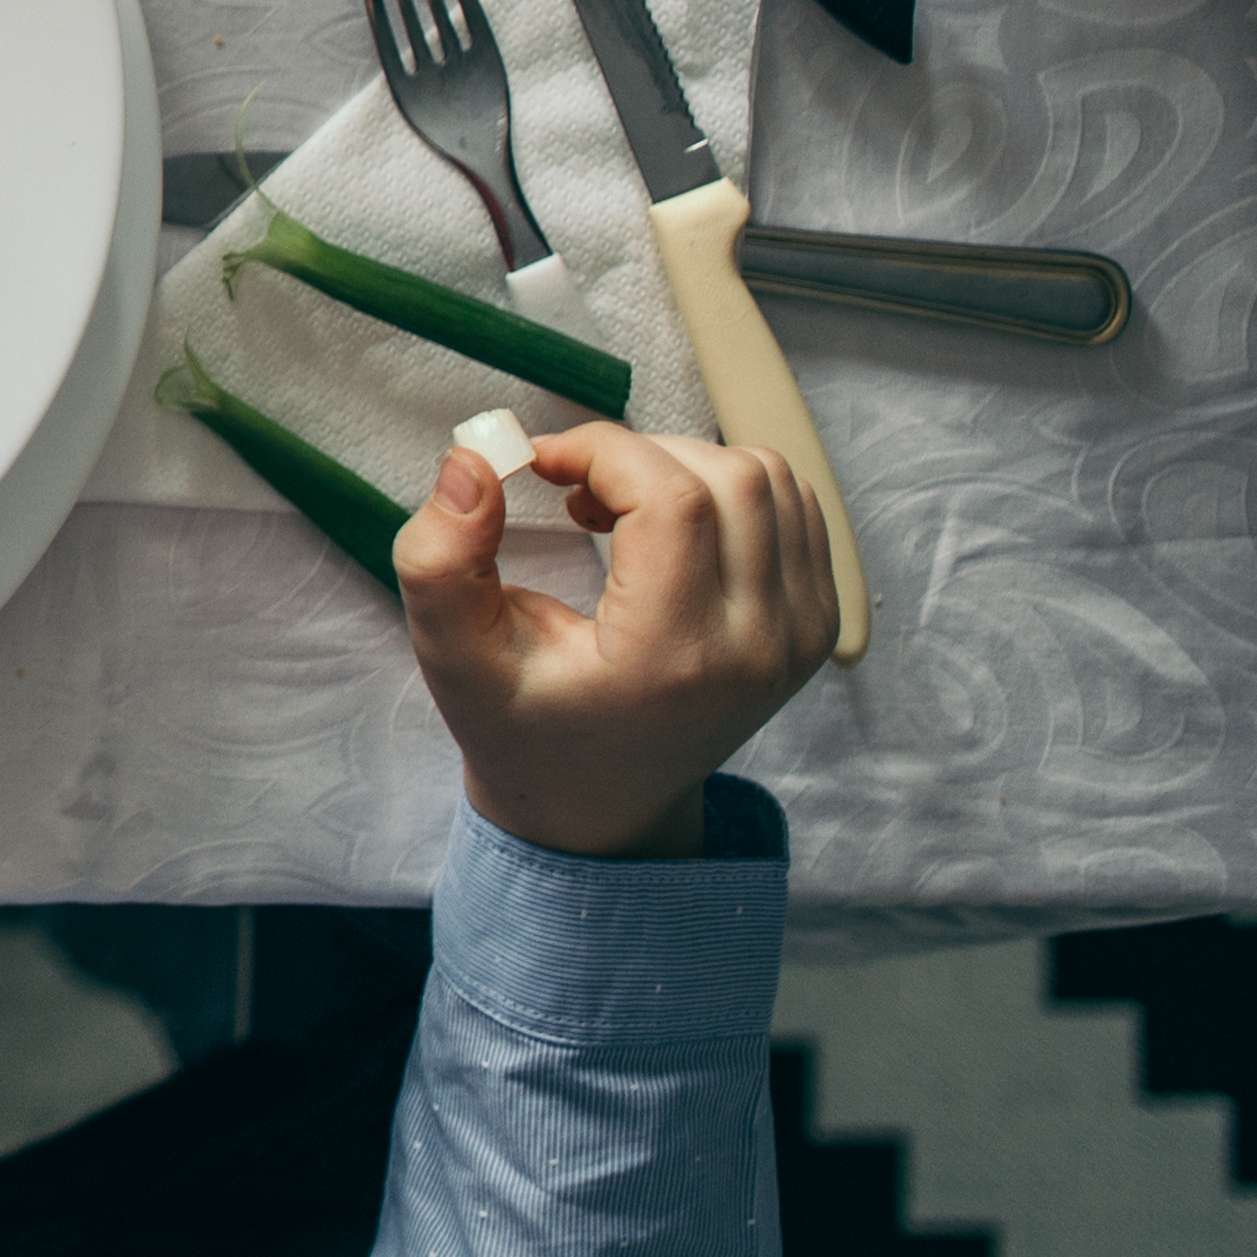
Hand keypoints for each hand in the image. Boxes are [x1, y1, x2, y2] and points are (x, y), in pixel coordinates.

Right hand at [395, 420, 833, 860]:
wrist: (602, 805)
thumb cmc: (524, 729)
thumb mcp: (453, 655)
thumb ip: (441, 558)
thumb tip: (473, 459)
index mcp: (674, 658)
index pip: (673, 501)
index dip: (599, 451)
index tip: (540, 465)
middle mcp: (758, 647)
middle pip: (730, 480)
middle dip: (639, 454)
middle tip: (577, 488)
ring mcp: (799, 637)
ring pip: (770, 482)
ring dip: (686, 464)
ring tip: (623, 506)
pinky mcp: (816, 626)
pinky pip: (796, 509)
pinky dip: (729, 488)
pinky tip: (671, 522)